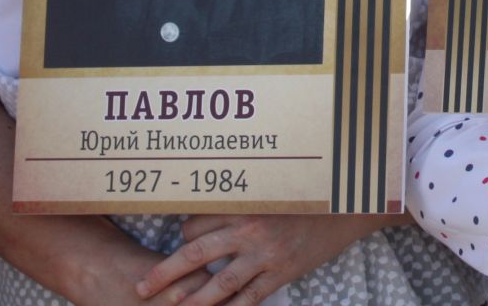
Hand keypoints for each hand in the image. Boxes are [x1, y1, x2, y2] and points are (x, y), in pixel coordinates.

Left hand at [135, 212, 398, 305]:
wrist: (347, 207)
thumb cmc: (304, 196)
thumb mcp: (268, 192)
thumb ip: (240, 203)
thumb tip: (208, 212)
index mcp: (242, 206)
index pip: (195, 225)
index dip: (183, 237)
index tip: (181, 244)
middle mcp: (249, 230)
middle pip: (195, 253)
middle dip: (165, 273)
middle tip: (141, 288)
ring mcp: (265, 255)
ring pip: (219, 283)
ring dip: (193, 301)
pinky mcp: (282, 273)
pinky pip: (251, 298)